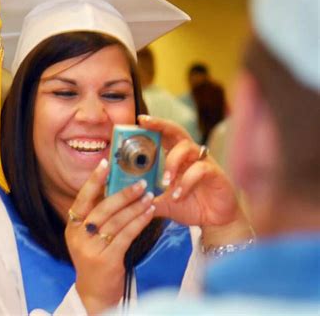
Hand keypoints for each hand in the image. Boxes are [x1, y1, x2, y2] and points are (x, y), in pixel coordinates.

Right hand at [65, 158, 154, 313]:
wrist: (94, 293)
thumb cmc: (96, 258)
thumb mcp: (89, 236)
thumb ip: (97, 215)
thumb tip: (116, 187)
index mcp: (72, 226)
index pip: (83, 198)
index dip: (94, 180)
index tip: (105, 163)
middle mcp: (78, 236)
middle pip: (102, 208)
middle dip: (123, 194)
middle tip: (140, 183)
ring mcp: (91, 249)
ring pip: (117, 221)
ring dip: (135, 207)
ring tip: (149, 196)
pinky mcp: (107, 260)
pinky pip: (126, 235)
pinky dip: (139, 222)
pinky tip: (150, 213)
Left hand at [138, 115, 251, 244]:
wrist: (216, 221)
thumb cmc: (191, 206)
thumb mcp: (164, 203)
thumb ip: (147, 199)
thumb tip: (127, 199)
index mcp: (178, 158)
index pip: (165, 136)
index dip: (154, 125)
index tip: (139, 119)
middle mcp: (191, 156)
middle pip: (177, 131)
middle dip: (160, 124)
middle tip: (144, 123)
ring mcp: (204, 162)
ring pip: (187, 147)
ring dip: (172, 162)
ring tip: (165, 181)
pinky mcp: (216, 174)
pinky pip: (200, 169)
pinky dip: (186, 181)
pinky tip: (179, 195)